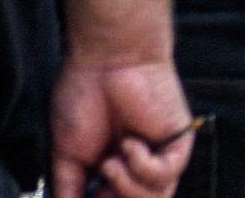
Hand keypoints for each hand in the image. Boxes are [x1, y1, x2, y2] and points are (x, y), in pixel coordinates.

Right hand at [49, 50, 193, 197]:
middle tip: (97, 188)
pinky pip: (166, 175)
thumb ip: (68, 189)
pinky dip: (141, 166)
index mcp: (113, 171)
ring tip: (110, 162)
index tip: (86, 195)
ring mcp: (159, 156)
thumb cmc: (85, 95)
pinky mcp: (178, 143)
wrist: (106, 60)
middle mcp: (138, 167)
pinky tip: (130, 142)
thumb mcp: (67, 154)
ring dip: (127, 190)